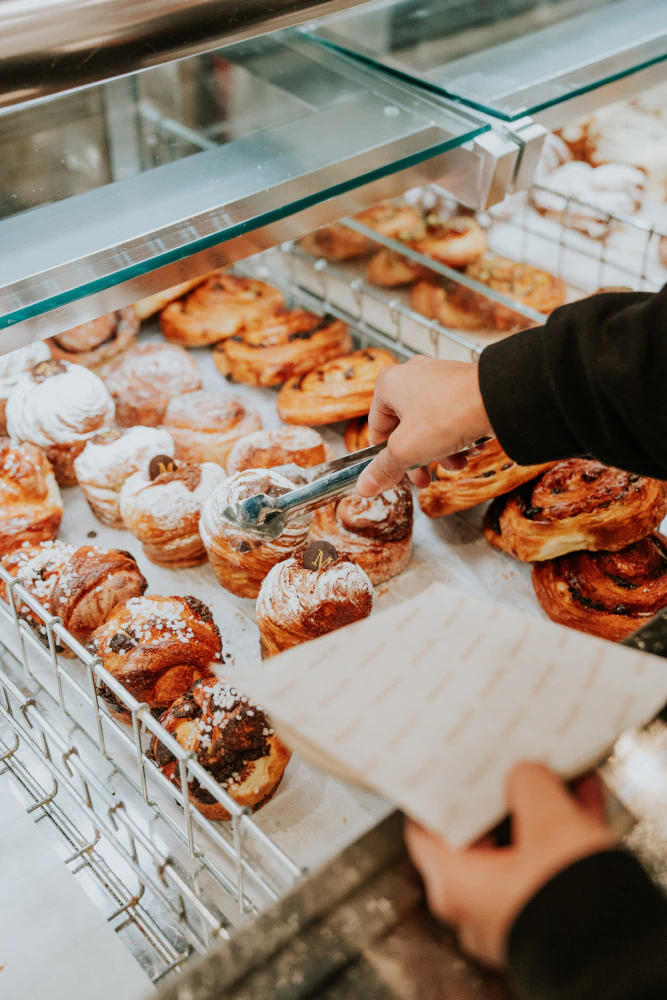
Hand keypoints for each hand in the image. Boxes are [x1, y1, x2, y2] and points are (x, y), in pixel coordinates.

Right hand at [356, 357, 492, 496]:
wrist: (499, 400)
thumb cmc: (449, 414)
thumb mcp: (407, 450)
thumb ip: (384, 468)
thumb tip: (364, 486)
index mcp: (390, 384)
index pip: (376, 428)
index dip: (384, 457)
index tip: (393, 475)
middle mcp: (413, 376)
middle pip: (405, 429)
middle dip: (417, 459)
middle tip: (425, 479)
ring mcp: (440, 379)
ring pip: (430, 426)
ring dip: (440, 452)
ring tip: (456, 464)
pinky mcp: (463, 387)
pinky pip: (452, 418)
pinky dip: (458, 437)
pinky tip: (470, 449)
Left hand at [405, 763, 616, 967]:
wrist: (618, 956)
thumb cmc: (566, 899)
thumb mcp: (547, 819)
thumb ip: (527, 784)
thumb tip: (524, 775)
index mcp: (454, 885)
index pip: (427, 828)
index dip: (440, 793)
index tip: (451, 767)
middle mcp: (475, 907)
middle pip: (479, 835)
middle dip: (500, 797)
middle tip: (509, 762)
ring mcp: (512, 916)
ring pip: (520, 849)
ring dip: (538, 812)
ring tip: (556, 773)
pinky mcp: (548, 921)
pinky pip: (548, 867)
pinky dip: (562, 835)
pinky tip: (584, 800)